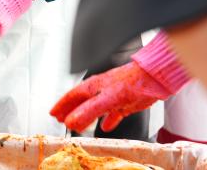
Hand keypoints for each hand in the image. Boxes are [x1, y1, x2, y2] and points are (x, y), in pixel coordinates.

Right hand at [50, 61, 171, 131]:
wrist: (153, 79)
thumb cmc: (131, 81)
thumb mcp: (106, 99)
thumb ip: (89, 111)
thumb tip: (71, 121)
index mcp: (92, 87)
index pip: (71, 97)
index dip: (61, 106)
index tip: (53, 113)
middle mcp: (100, 90)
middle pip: (80, 102)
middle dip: (70, 111)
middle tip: (61, 120)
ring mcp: (112, 97)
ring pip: (94, 108)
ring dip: (85, 117)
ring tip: (79, 125)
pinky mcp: (124, 103)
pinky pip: (112, 114)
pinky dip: (108, 121)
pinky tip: (107, 127)